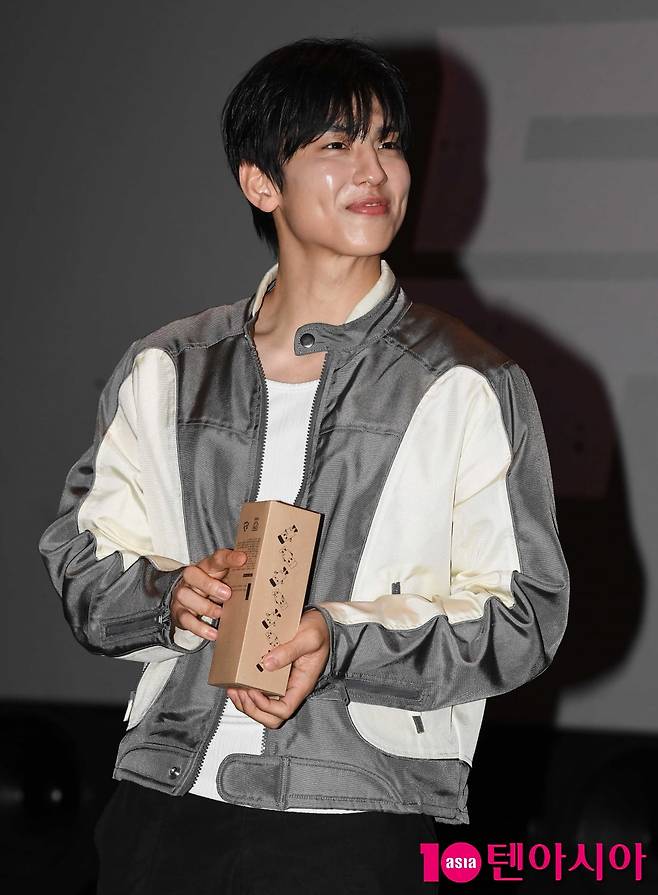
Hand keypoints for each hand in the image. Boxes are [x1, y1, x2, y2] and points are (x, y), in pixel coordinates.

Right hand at [170, 547, 246, 640]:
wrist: (190, 601)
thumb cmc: (214, 587)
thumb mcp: (226, 579)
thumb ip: (239, 577)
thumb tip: (266, 577)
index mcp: (208, 567)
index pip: (216, 558)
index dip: (229, 558)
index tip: (243, 559)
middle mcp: (192, 578)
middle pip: (192, 574)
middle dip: (209, 584)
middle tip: (227, 594)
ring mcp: (183, 594)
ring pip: (185, 596)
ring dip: (205, 606)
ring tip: (220, 613)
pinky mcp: (179, 612)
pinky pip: (185, 619)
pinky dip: (200, 628)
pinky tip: (213, 633)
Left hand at [227, 608, 328, 728]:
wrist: (319, 622)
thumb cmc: (319, 631)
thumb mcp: (308, 638)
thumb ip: (290, 650)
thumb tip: (268, 663)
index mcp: (301, 684)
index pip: (284, 710)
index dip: (266, 706)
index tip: (254, 690)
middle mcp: (291, 688)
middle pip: (272, 717)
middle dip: (252, 709)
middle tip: (240, 692)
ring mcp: (282, 684)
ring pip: (263, 709)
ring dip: (246, 703)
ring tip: (234, 689)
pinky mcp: (274, 676)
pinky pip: (260, 693)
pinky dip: (245, 692)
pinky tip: (237, 682)